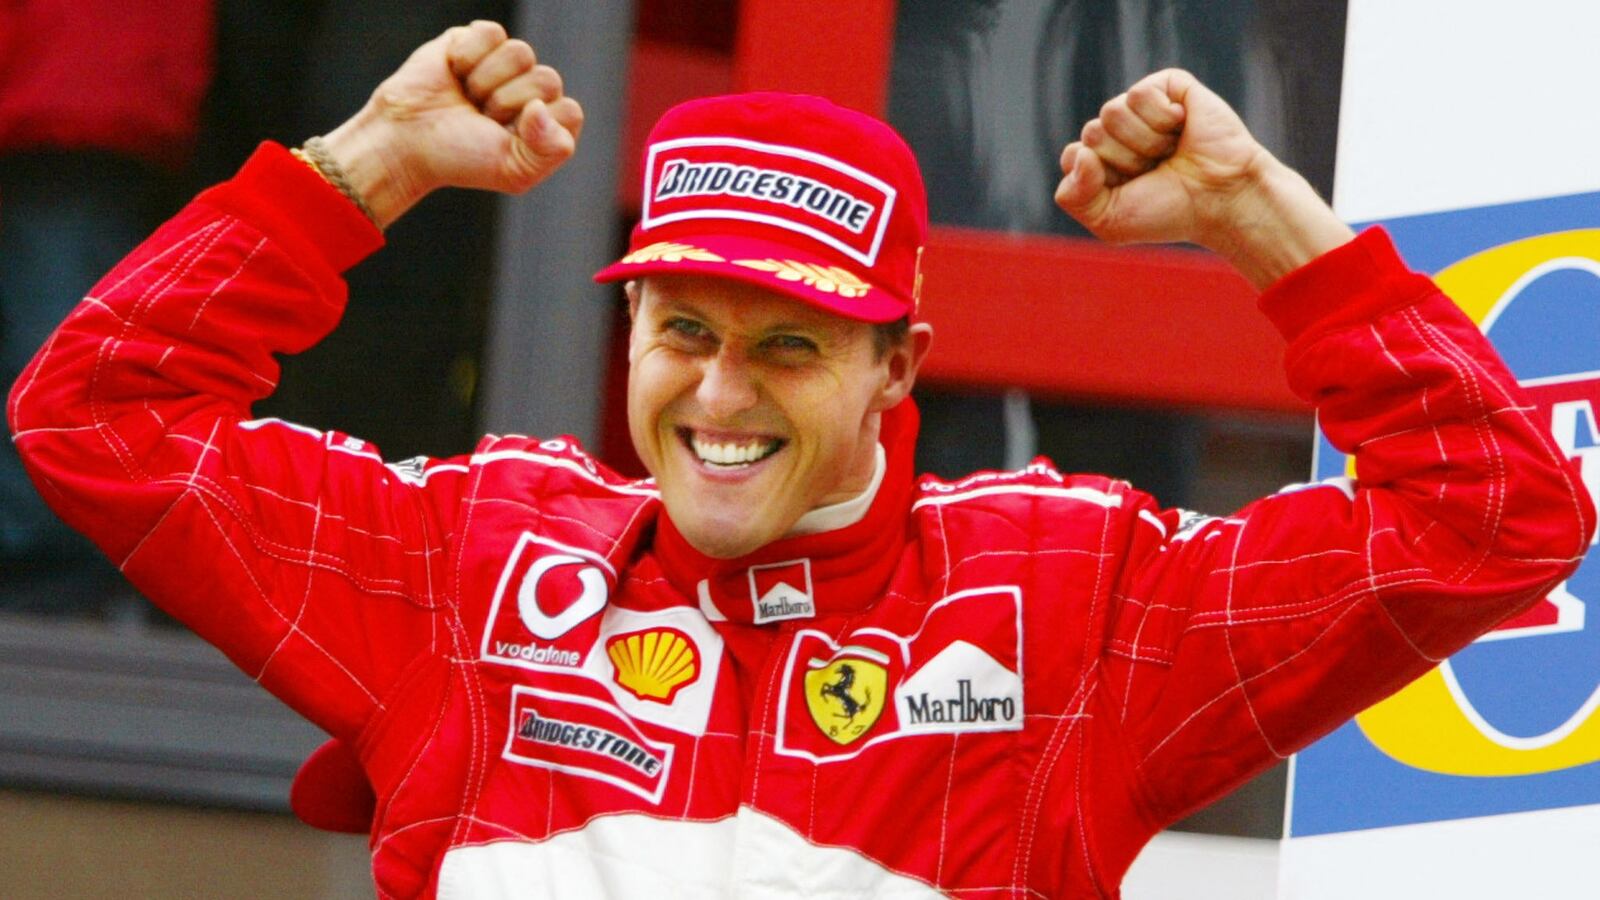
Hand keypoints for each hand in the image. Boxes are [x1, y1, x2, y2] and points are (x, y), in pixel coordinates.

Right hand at [320, 21, 584, 226]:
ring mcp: (505, 64)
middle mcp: (531, 91)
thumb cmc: (460, 158)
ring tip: (467, 97)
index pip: (569, 111)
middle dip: (507, 103)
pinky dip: (468, 56)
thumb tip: (542, 107)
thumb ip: (550, 150)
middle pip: (548, 79)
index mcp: (548, 124)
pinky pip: (492, 33)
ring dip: (486, 81)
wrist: (406, 140)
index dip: (536, 126)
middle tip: (480, 118)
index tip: (503, 139)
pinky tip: (454, 73)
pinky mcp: (477, 40)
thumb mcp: (515, 171)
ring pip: (522, 53)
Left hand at [1054, 69, 1350, 287]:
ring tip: (1171, 150)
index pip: (1073, 155)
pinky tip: (1182, 128)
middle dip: (1126, 160)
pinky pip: (1139, 95)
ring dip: (1145, 142)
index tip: (1133, 190)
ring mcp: (1141, 107)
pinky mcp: (1167, 85)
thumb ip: (1073, 196)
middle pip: (1092, 133)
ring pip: (1112, 112)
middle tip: (1158, 169)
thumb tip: (1078, 151)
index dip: (1102, 179)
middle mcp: (1117, 130)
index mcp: (1100, 159)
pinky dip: (1162, 119)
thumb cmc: (1168, 211)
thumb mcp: (1108, 221)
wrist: (1220, 198)